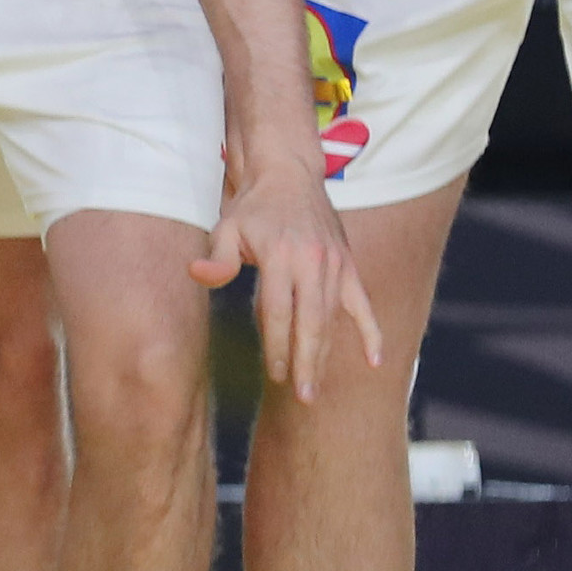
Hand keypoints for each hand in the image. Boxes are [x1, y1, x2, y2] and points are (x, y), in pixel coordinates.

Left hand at [197, 157, 378, 401]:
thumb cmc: (252, 207)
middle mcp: (313, 261)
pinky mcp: (348, 264)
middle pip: (310, 322)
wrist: (289, 173)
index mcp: (281, 255)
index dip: (277, 345)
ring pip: (332, 318)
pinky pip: (362, 303)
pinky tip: (374, 360)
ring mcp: (335, 264)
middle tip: (304, 396)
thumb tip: (197, 276)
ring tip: (315, 387)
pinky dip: (371, 331)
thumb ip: (217, 258)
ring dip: (325, 353)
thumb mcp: (226, 227)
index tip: (273, 374)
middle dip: (306, 362)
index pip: (278, 311)